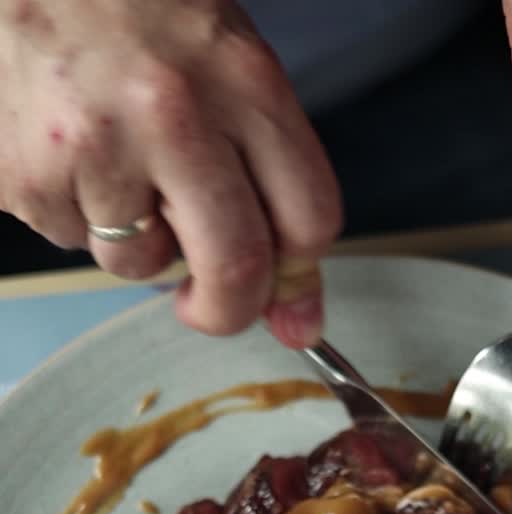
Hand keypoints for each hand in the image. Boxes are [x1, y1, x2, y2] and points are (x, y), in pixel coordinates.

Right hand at [0, 0, 341, 342]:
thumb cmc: (126, 8)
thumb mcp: (219, 59)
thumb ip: (266, 175)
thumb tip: (297, 315)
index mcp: (242, 77)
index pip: (308, 217)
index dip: (296, 275)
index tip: (279, 294)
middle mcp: (175, 112)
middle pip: (236, 268)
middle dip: (226, 311)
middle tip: (204, 305)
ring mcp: (99, 146)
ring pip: (140, 264)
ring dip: (130, 240)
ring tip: (109, 161)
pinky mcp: (34, 175)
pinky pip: (73, 241)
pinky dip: (72, 212)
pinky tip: (64, 151)